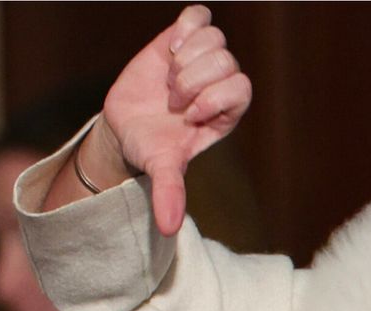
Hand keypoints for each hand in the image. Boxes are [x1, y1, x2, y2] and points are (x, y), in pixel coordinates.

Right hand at [94, 5, 250, 234]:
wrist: (128, 126)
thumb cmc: (152, 149)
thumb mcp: (161, 169)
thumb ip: (170, 193)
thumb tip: (168, 229)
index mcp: (227, 112)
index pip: (242, 89)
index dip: (214, 97)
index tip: (188, 115)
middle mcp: (221, 84)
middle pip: (227, 62)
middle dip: (194, 80)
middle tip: (173, 100)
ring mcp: (203, 60)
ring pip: (215, 39)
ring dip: (186, 58)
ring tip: (169, 78)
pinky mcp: (183, 40)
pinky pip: (200, 17)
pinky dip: (187, 27)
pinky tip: (170, 47)